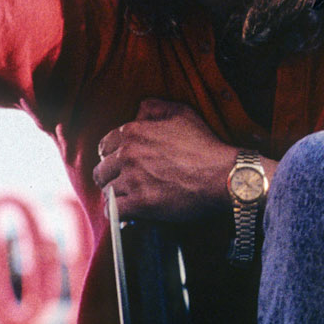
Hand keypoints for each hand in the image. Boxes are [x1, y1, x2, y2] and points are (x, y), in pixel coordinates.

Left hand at [93, 101, 250, 221]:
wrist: (221, 176)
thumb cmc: (205, 145)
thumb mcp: (181, 113)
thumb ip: (155, 108)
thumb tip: (138, 110)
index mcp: (133, 132)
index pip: (105, 146)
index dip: (110, 157)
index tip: (119, 165)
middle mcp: (128, 154)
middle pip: (102, 170)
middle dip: (110, 178)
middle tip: (121, 185)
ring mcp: (133, 180)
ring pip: (107, 192)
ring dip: (115, 197)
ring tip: (126, 200)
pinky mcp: (141, 203)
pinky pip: (114, 211)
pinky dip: (116, 215)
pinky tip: (125, 215)